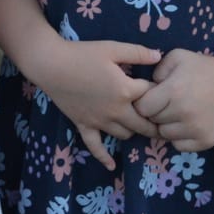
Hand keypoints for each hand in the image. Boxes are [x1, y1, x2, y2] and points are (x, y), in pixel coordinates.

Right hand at [30, 39, 161, 169]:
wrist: (52, 64)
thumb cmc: (82, 54)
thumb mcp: (112, 48)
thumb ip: (137, 52)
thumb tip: (159, 56)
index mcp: (126, 90)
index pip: (151, 95)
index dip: (157, 90)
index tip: (158, 88)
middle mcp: (116, 111)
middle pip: (143, 124)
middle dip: (154, 122)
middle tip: (161, 121)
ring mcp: (100, 121)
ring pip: (125, 134)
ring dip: (133, 130)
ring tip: (137, 125)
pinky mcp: (84, 126)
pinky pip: (95, 146)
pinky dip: (103, 157)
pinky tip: (111, 165)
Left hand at [134, 49, 213, 151]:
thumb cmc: (203, 67)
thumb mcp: (177, 57)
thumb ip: (157, 70)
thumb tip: (147, 88)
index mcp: (173, 91)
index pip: (142, 107)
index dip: (143, 101)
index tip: (152, 96)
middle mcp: (183, 113)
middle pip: (152, 121)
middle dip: (155, 112)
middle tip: (166, 103)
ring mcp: (195, 130)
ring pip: (164, 135)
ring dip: (166, 125)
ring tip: (177, 112)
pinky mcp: (205, 141)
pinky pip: (179, 146)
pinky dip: (179, 137)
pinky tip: (186, 123)